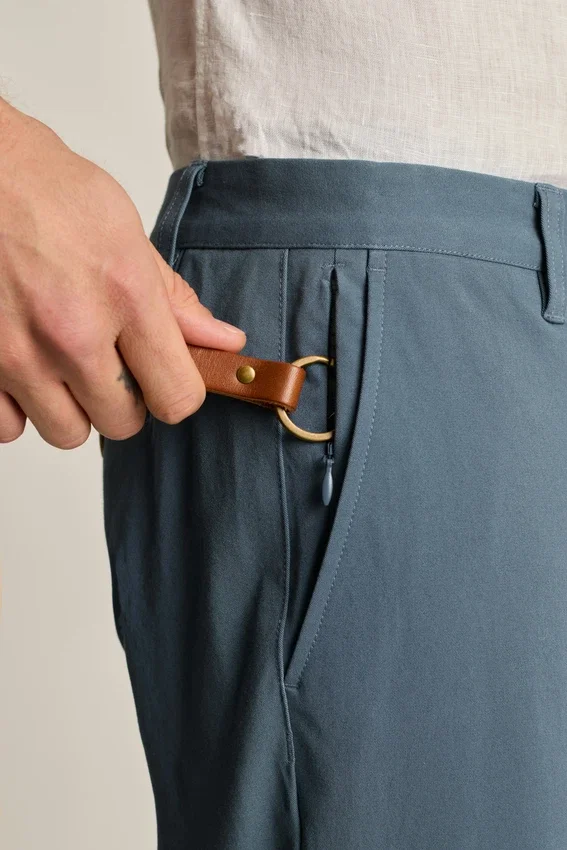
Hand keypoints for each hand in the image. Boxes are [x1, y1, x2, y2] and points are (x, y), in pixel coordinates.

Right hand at [0, 100, 245, 448]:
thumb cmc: (45, 191)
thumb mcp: (125, 232)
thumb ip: (172, 300)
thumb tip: (222, 342)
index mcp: (124, 294)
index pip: (177, 394)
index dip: (178, 394)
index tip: (166, 381)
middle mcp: (73, 332)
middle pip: (123, 424)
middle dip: (123, 402)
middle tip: (108, 364)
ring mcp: (18, 354)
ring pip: (67, 433)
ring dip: (71, 408)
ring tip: (61, 365)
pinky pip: (9, 429)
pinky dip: (17, 409)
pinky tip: (23, 371)